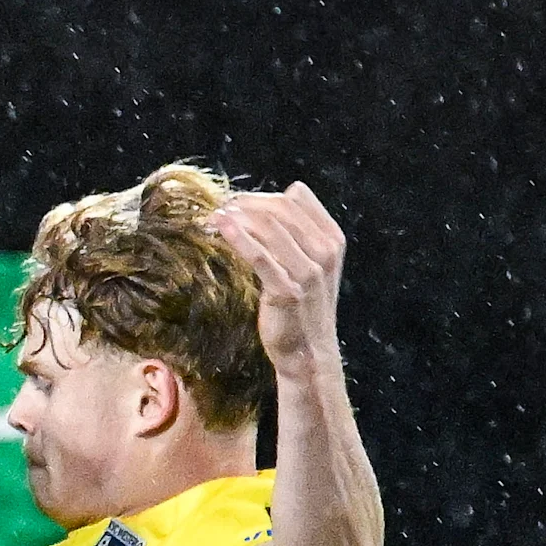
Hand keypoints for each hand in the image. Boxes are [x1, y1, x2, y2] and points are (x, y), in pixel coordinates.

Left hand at [208, 182, 346, 369]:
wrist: (307, 350)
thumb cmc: (302, 305)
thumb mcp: (310, 263)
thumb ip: (300, 232)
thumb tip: (283, 194)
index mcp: (332, 239)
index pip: (297, 199)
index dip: (264, 196)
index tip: (237, 201)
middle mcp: (324, 251)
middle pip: (280, 209)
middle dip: (246, 204)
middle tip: (219, 207)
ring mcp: (308, 271)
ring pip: (269, 228)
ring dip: (237, 218)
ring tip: (213, 217)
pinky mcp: (287, 290)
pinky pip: (260, 256)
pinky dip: (238, 238)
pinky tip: (220, 228)